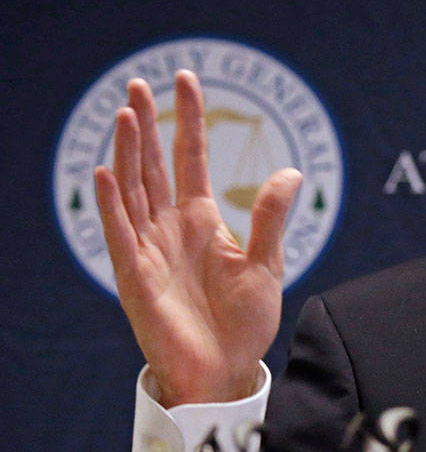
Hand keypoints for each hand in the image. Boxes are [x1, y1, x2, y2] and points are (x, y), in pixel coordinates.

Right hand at [94, 70, 301, 406]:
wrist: (226, 371)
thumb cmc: (244, 323)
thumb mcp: (267, 264)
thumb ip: (272, 218)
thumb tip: (292, 172)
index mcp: (203, 220)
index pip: (191, 157)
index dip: (188, 119)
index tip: (187, 79)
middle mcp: (171, 228)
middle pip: (154, 165)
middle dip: (147, 124)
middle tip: (138, 82)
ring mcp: (150, 250)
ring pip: (134, 191)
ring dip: (128, 153)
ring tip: (127, 112)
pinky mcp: (137, 278)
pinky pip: (121, 235)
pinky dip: (113, 205)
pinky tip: (108, 172)